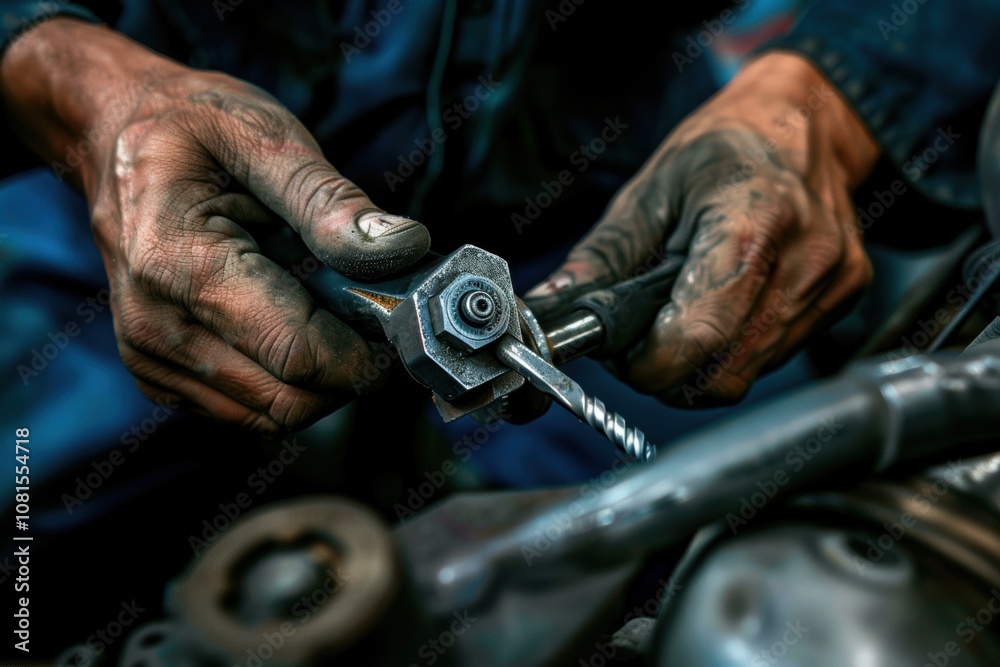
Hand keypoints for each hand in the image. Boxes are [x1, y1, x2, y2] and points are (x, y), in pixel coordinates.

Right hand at [1, 19, 430, 432]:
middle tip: (367, 308)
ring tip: (321, 305)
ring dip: (319, 377)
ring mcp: (152, 358)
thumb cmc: (190, 127)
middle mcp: (156, 327)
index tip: (397, 314)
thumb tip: (403, 249)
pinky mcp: (160, 374)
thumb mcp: (264, 136)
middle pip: (290, 400)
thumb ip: (331, 201)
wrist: (109, 135)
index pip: (297, 354)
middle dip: (348, 368)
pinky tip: (285, 318)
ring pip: (272, 415)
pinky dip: (284, 378)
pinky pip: (248, 407)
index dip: (365, 350)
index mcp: (179, 266)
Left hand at [525, 53, 879, 405]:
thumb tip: (551, 307)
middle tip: (645, 335)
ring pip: (746, 373)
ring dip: (700, 363)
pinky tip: (723, 306)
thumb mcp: (648, 189)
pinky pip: (772, 357)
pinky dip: (734, 349)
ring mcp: (832, 281)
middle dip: (669, 371)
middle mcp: (804, 258)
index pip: (698, 335)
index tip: (622, 353)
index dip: (649, 363)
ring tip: (684, 310)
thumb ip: (601, 258)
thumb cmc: (722, 148)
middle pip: (721, 372)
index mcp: (751, 219)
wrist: (805, 121)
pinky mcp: (846, 297)